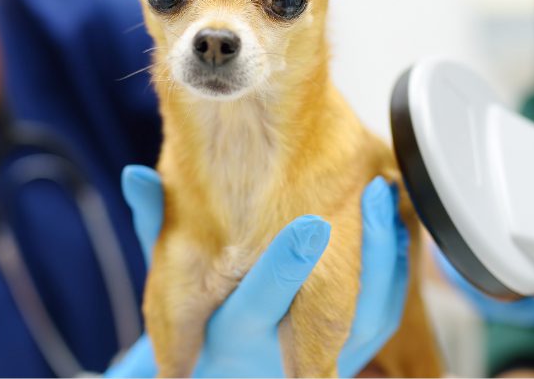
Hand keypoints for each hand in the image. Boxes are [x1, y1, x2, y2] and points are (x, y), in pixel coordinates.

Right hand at [105, 165, 408, 377]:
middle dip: (358, 248)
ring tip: (387, 189)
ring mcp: (330, 352)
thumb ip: (155, 226)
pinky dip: (396, 260)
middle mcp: (284, 348)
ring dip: (386, 247)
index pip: (265, 297)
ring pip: (374, 306)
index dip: (289, 263)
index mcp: (234, 326)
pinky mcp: (360, 345)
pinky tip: (397, 216)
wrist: (235, 377)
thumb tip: (135, 175)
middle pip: (334, 305)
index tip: (311, 220)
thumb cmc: (200, 322)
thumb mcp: (170, 280)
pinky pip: (388, 305)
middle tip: (370, 190)